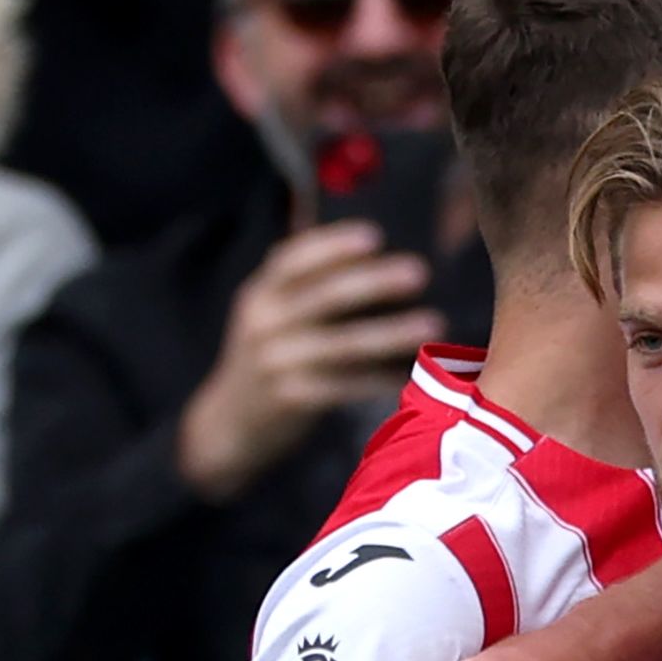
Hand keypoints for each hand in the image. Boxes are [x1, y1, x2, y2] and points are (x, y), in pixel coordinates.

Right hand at [177, 221, 441, 499]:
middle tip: (420, 271)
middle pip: (325, 296)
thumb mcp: (269, 314)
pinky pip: (345, 386)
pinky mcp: (291, 399)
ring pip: (343, 343)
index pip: (292, 260)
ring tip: (433, 323)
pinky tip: (410, 374)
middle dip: (374, 281)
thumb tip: (368, 253)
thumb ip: (304, 286)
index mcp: (259, 294)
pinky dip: (380, 380)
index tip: (375, 236)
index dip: (332, 245)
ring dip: (391, 332)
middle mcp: (264, 323)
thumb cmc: (265, 359)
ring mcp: (276, 363)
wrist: (228, 425)